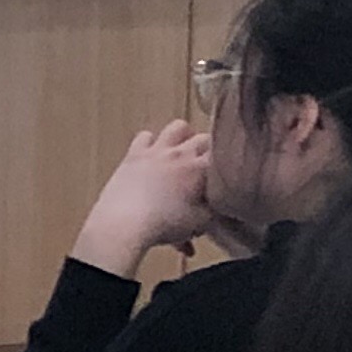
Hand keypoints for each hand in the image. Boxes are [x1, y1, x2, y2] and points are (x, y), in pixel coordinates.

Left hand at [70, 120, 213, 278]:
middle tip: (206, 166)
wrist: (125, 221)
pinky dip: (151, 142)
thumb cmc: (165, 224)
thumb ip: (211, 212)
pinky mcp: (134, 153)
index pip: (223, 156)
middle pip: (203, 138)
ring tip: (184, 151)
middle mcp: (181, 153)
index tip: (226, 174)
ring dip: (183, 136)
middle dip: (208, 150)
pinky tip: (152, 154)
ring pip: (177, 127)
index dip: (227, 164)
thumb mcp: (198, 223)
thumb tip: (214, 209)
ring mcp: (156, 150)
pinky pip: (146, 136)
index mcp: (201, 169)